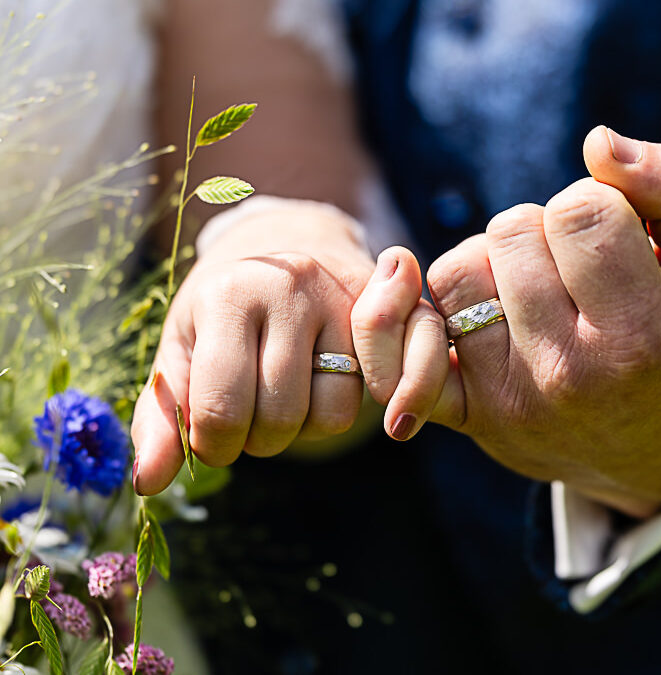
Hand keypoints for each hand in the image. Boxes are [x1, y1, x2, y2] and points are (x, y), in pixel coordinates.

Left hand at [131, 200, 377, 494]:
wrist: (286, 245)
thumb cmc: (222, 311)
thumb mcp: (181, 352)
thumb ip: (160, 419)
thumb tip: (147, 484)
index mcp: (228, 296)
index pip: (221, 408)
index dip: (213, 445)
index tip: (211, 439)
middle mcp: (290, 291)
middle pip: (278, 417)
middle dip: (257, 441)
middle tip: (247, 420)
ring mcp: (341, 303)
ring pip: (328, 416)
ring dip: (299, 432)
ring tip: (281, 402)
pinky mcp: (377, 321)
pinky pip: (359, 403)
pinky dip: (332, 415)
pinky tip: (314, 392)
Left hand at [425, 127, 660, 517]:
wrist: (655, 450)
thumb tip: (598, 140)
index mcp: (640, 335)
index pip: (580, 211)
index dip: (599, 204)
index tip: (620, 238)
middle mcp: (568, 373)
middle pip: (512, 229)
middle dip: (544, 231)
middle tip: (579, 272)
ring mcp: (510, 399)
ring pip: (458, 269)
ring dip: (493, 264)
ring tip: (537, 293)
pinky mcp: (467, 414)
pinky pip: (410, 338)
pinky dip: (420, 312)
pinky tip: (458, 311)